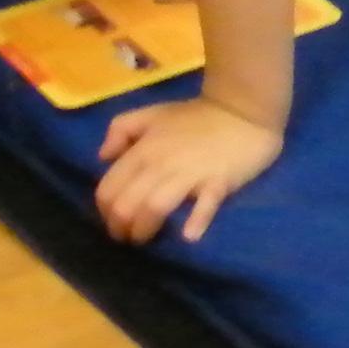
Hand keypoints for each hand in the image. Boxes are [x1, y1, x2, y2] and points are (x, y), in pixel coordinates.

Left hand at [95, 95, 283, 242]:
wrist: (245, 108)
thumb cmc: (197, 115)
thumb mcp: (152, 113)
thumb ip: (120, 129)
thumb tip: (103, 157)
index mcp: (143, 150)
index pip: (109, 189)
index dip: (104, 211)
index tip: (114, 220)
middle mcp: (160, 164)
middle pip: (126, 205)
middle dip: (120, 228)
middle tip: (128, 236)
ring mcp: (190, 174)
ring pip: (154, 208)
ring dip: (144, 231)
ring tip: (146, 239)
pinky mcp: (218, 182)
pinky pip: (205, 205)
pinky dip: (196, 222)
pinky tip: (189, 236)